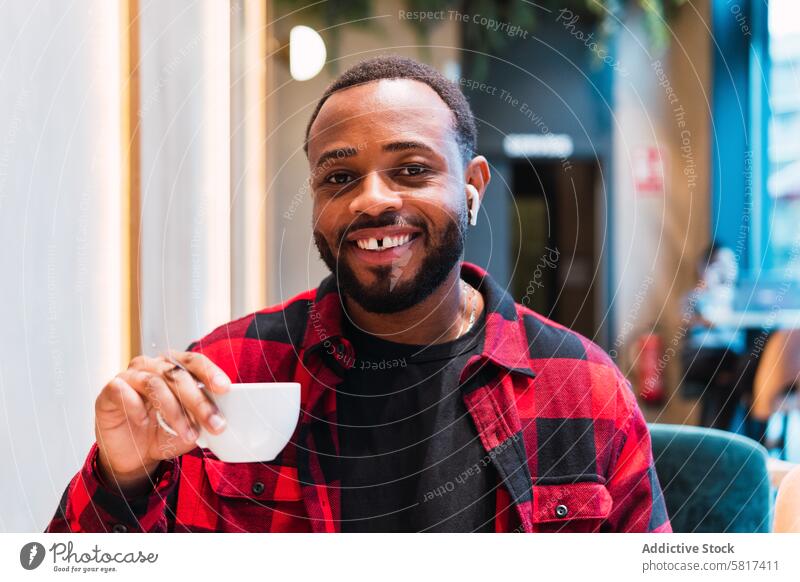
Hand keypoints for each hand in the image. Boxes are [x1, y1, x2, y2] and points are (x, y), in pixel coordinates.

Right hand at [94, 351, 230, 493]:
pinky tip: (144, 421)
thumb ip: (204, 419)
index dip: (209, 372)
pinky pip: (123, 391)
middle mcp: (152, 366)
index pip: (193, 361)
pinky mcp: (109, 390)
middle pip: (177, 375)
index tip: (225, 388)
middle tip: (215, 423)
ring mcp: (130, 376)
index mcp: (174, 367)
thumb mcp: (190, 428)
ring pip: (155, 384)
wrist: (132, 455)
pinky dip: (137, 408)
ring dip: (175, 412)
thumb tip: (224, 419)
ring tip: (188, 434)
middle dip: (199, 401)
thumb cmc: (162, 434)